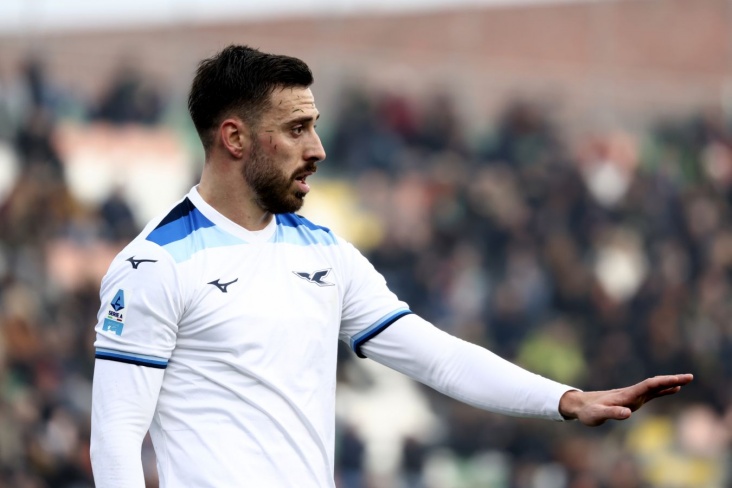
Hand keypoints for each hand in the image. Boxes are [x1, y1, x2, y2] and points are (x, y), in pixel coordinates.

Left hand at [558, 374, 693, 425]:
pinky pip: (651, 394)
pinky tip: (673, 390)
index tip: (678, 381)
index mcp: (626, 395)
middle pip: (655, 383)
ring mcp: (633, 396)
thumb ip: (612, 413)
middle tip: (690, 377)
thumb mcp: (598, 415)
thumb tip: (628, 413)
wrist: (581, 405)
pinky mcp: (632, 400)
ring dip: (670, 383)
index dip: (664, 382)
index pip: (649, 386)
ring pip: (655, 387)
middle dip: (672, 380)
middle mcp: (632, 393)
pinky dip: (663, 390)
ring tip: (687, 380)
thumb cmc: (589, 412)